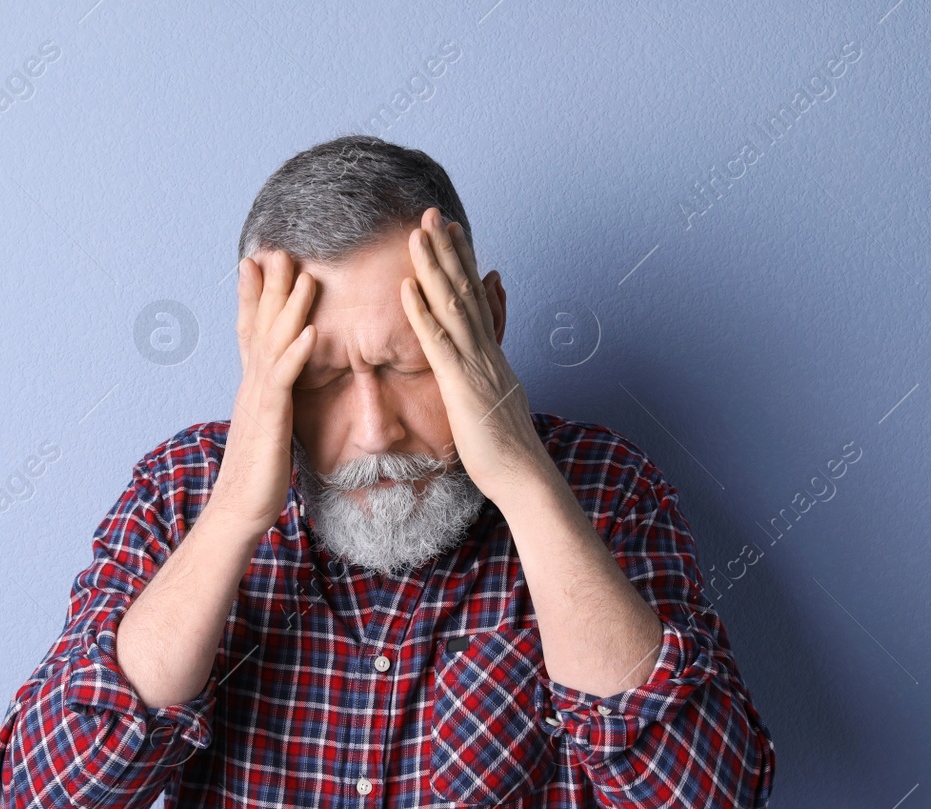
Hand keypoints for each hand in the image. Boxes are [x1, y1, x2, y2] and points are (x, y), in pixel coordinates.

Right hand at [209, 249, 317, 533]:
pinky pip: (283, 379)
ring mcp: (257, 400)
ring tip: (302, 275)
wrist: (239, 511)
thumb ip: (272, 404)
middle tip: (277, 248)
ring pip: (272, 343)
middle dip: (268, 287)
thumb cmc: (258, 477)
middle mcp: (251, 386)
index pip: (251, 332)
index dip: (254, 296)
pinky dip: (296, 352)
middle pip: (258, 326)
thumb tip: (275, 393)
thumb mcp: (268, 430)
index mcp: (253, 387)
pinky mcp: (269, 419)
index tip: (257, 262)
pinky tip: (310, 331)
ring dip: (287, 307)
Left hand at [399, 207, 549, 503]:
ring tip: (417, 234)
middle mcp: (486, 350)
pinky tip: (407, 288)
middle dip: (447, 250)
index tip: (451, 231)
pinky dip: (422, 313)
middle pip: (465, 290)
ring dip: (432, 267)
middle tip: (432, 213)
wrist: (523, 474)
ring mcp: (476, 364)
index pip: (476, 297)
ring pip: (452, 306)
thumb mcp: (499, 396)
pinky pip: (438, 343)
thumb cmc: (506, 445)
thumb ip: (491, 368)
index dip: (463, 262)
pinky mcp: (462, 384)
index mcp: (491, 352)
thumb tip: (489, 351)